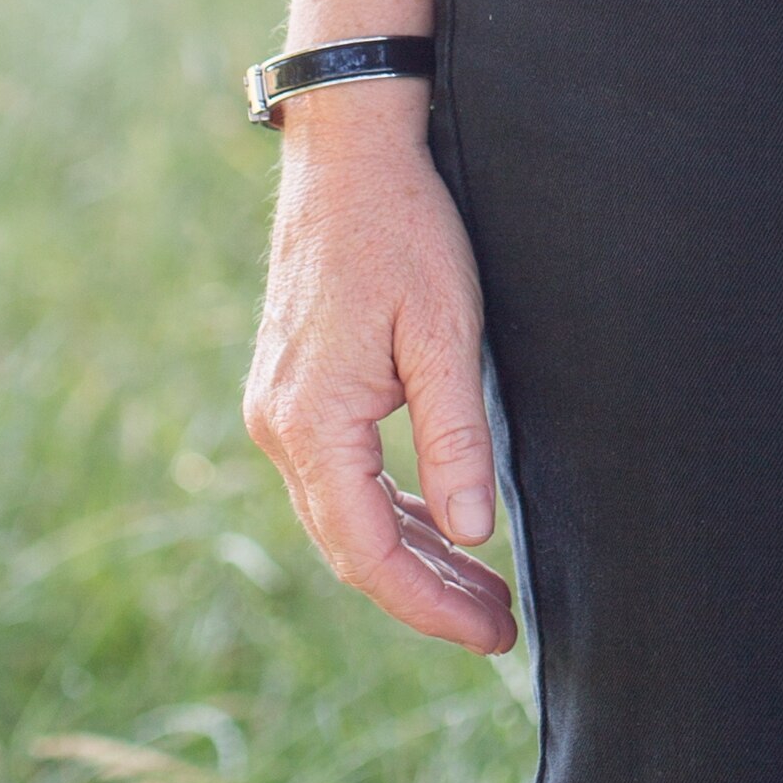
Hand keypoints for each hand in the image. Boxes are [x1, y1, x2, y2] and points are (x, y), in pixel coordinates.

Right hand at [243, 107, 518, 653]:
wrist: (348, 150)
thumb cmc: (403, 229)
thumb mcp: (446, 332)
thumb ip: (456, 438)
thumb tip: (474, 537)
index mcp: (312, 424)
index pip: (368, 553)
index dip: (431, 605)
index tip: (493, 632)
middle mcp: (281, 428)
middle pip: (352, 546)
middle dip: (428, 594)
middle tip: (502, 625)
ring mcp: (281, 410)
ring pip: (345, 516)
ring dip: (414, 556)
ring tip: (484, 591)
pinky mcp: (296, 390)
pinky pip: (341, 477)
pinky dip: (391, 511)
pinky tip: (442, 525)